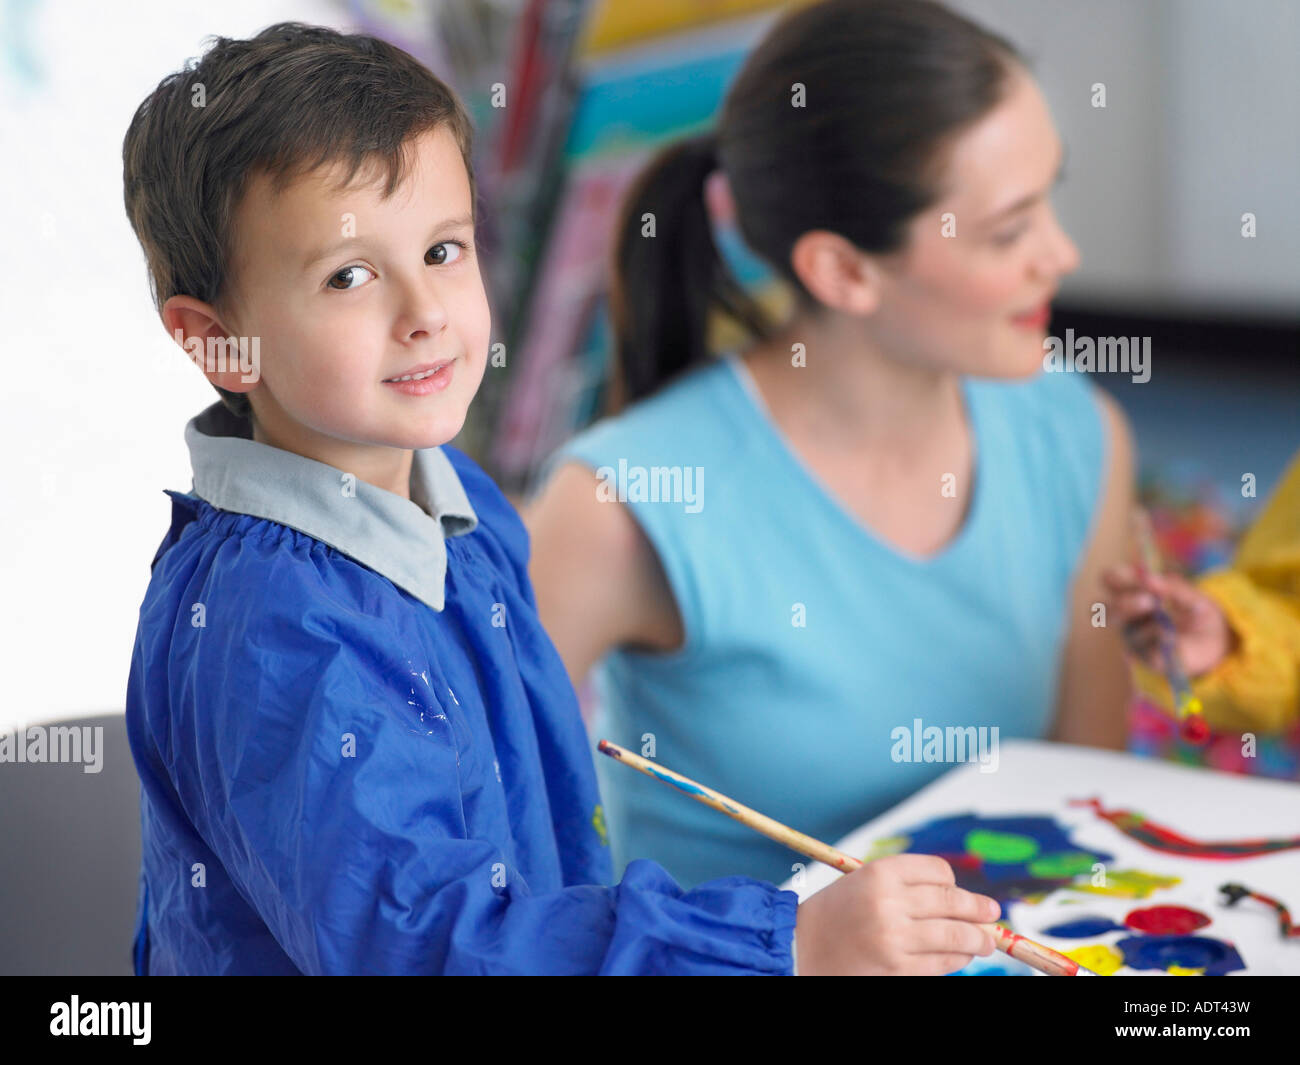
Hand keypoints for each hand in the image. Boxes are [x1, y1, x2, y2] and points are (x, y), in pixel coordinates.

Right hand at [793, 854, 999, 974]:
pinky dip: (957, 959)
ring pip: (954, 935)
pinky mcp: (897, 967)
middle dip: (979, 910)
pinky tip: (960, 956)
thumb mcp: (864, 881)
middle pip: (952, 901)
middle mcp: (890, 901)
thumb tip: (964, 899)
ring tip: (985, 941)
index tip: (962, 892)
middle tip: (992, 914)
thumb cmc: (837, 912)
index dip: (955, 883)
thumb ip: (907, 885)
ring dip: (977, 939)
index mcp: (881, 872)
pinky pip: (941, 963)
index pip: (939, 872)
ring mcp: (895, 937)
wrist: (802, 946)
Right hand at [1101, 564, 1234, 676]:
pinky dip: (1163, 643)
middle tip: (1150, 602)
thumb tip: (1150, 578)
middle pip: (1106, 607)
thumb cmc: (1196, 612)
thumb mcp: (1192, 595)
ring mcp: (1133, 638)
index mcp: (1133, 593)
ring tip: (1168, 627)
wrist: (1216, 642)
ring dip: (1148, 625)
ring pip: (1126, 630)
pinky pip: (1148, 650)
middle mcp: (1127, 616)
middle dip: (1126, 604)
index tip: (1142, 578)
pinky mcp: (1147, 658)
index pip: (1110, 580)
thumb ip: (1173, 587)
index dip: (1118, 577)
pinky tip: (1173, 640)